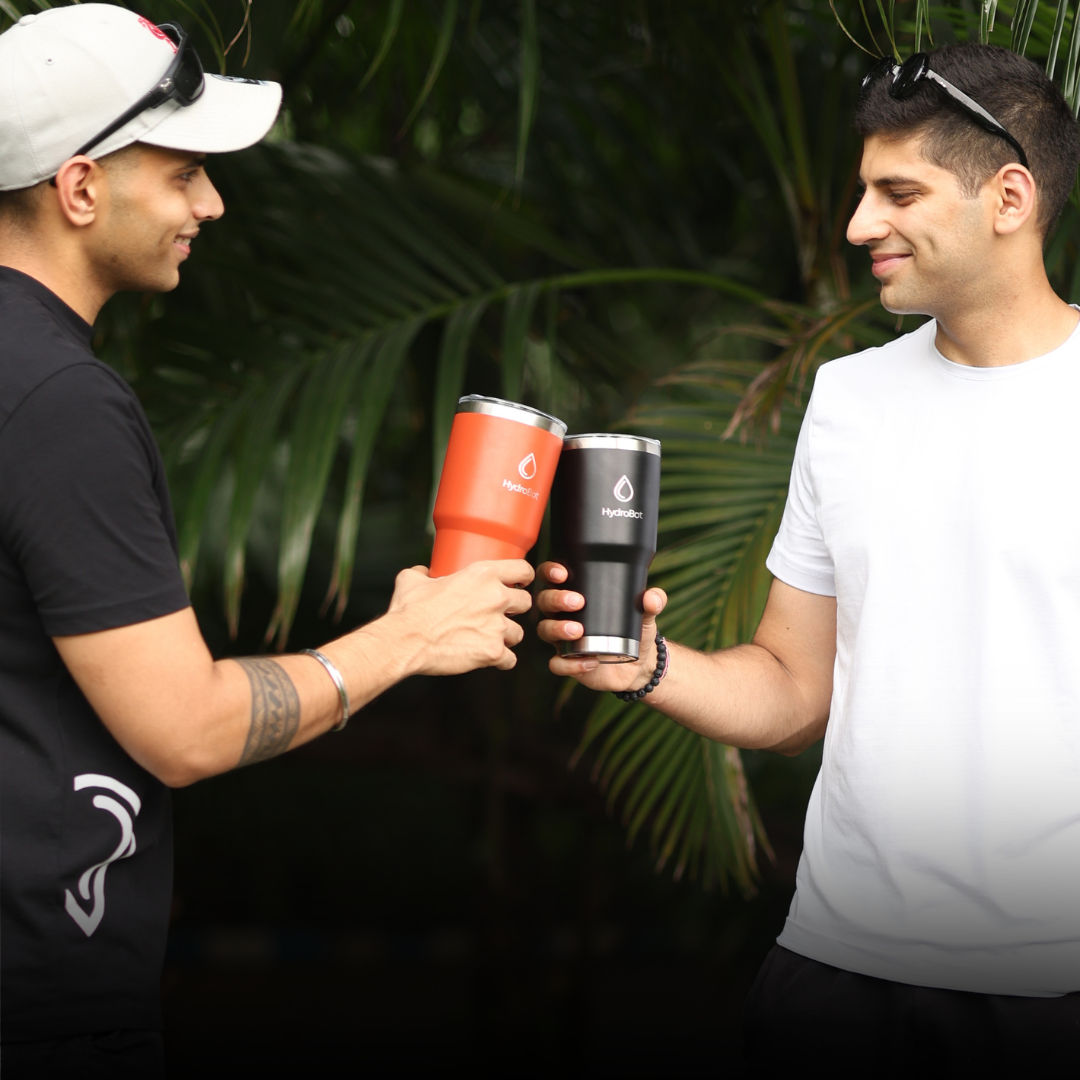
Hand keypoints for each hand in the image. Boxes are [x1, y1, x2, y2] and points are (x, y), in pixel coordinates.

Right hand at [385, 559, 534, 675]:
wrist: (405, 640)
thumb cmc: (411, 611)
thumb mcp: (413, 579)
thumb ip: (424, 573)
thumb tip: (424, 573)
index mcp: (482, 575)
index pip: (522, 570)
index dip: (523, 578)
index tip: (519, 584)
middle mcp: (496, 598)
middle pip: (525, 602)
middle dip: (515, 609)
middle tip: (500, 614)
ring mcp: (497, 626)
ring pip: (518, 633)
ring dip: (507, 636)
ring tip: (489, 638)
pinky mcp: (493, 652)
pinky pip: (510, 659)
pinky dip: (501, 660)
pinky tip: (490, 658)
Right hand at [536, 561, 667, 692]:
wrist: (637, 664)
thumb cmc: (634, 631)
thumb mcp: (645, 615)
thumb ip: (652, 602)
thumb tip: (652, 597)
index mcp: (574, 594)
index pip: (551, 577)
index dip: (549, 572)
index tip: (563, 573)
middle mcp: (562, 615)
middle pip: (544, 601)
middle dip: (556, 599)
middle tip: (577, 601)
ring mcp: (561, 639)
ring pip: (544, 630)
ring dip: (557, 628)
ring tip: (578, 630)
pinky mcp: (567, 663)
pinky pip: (557, 664)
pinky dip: (570, 664)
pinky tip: (590, 661)